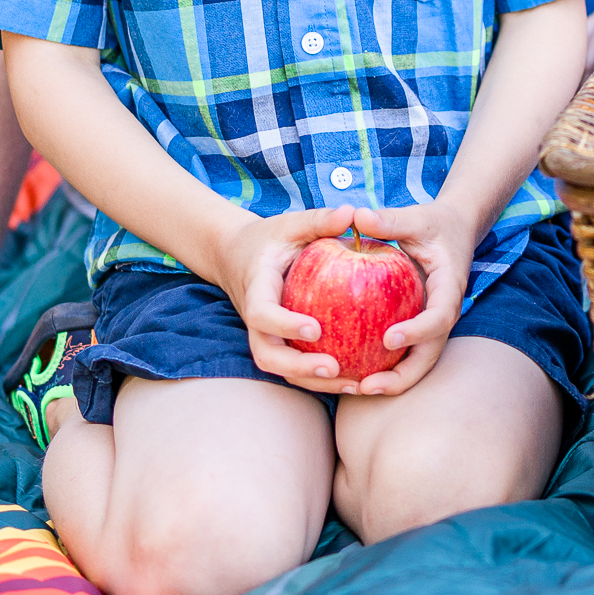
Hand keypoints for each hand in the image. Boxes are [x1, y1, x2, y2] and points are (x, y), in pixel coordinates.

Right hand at [215, 204, 377, 390]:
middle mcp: (256, 319)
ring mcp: (264, 335)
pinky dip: (320, 377)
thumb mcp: (291, 224)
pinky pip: (295, 367)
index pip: (262, 314)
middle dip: (298, 367)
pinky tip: (356, 378)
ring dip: (313, 381)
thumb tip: (353, 213)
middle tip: (334, 366)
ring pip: (281, 368)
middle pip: (267, 354)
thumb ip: (319, 220)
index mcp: (256, 289)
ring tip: (352, 382)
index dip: (285, 324)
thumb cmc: (271, 239)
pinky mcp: (278, 342)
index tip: (315, 329)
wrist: (237, 256)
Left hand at [334, 200, 473, 397]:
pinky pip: (406, 353)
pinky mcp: (421, 327)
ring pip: (419, 362)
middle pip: (430, 353)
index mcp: (449, 287)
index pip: (439, 317)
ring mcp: (433, 323)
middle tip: (368, 386)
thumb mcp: (416, 217)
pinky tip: (354, 372)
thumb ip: (390, 220)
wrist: (457, 229)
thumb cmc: (434, 223)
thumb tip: (357, 216)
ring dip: (393, 380)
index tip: (388, 339)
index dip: (417, 331)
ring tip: (358, 390)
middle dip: (403, 376)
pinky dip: (385, 366)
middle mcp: (444, 312)